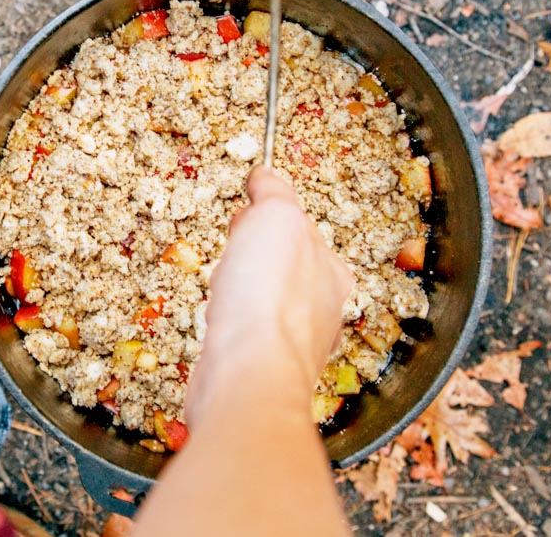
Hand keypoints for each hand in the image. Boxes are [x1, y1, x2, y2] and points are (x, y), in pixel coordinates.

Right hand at [190, 167, 352, 417]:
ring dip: (242, 287)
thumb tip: (266, 175)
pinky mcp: (260, 368)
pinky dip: (231, 320)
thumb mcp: (275, 218)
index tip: (247, 207)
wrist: (247, 375)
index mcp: (332, 271)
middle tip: (233, 243)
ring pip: (265, 302)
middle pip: (285, 267)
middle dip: (257, 252)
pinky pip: (246, 332)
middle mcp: (321, 310)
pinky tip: (218, 320)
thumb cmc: (268, 295)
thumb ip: (274, 192)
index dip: (270, 213)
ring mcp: (292, 344)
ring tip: (223, 283)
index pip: (301, 229)